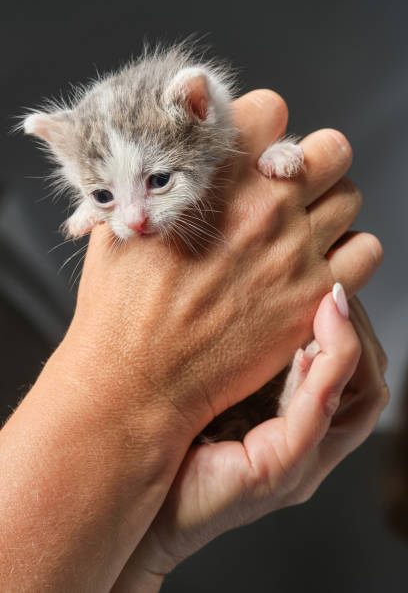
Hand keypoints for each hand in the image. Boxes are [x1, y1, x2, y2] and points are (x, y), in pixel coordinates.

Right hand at [62, 90, 381, 444]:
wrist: (138, 380)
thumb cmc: (120, 307)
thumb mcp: (118, 225)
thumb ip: (152, 183)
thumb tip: (166, 163)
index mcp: (214, 177)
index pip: (271, 109)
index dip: (263, 129)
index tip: (254, 155)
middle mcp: (263, 206)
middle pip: (330, 148)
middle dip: (312, 164)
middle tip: (292, 189)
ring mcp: (294, 252)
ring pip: (351, 197)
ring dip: (330, 209)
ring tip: (303, 233)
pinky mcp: (313, 298)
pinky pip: (367, 251)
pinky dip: (349, 256)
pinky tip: (319, 269)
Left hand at [111, 292, 388, 590]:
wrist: (128, 488)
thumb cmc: (161, 432)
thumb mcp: (207, 377)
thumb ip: (234, 345)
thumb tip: (240, 284)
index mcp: (292, 421)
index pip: (351, 369)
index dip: (349, 324)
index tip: (327, 278)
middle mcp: (306, 443)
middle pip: (368, 382)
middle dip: (357, 327)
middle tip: (333, 284)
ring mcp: (298, 461)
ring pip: (359, 398)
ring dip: (349, 344)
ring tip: (330, 300)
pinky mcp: (277, 473)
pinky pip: (318, 416)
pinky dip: (327, 372)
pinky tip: (312, 336)